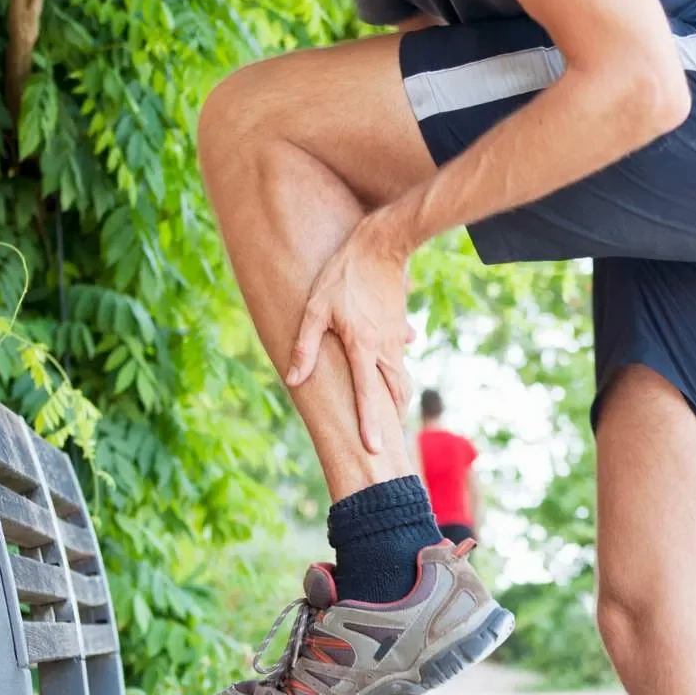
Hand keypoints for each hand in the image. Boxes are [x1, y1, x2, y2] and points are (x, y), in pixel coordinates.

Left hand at [286, 215, 414, 452]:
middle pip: (395, 392)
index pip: (368, 395)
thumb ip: (305, 347)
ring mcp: (397, 337)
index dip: (371, 424)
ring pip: (400, 375)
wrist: (381, 245)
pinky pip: (400, 353)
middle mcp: (385, 347)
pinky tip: (391, 360)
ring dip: (396, 396)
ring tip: (390, 413)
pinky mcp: (400, 325)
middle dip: (392, 417)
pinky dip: (396, 364)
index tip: (374, 449)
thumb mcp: (315, 308)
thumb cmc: (343, 275)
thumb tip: (294, 381)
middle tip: (387, 439)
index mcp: (363, 347)